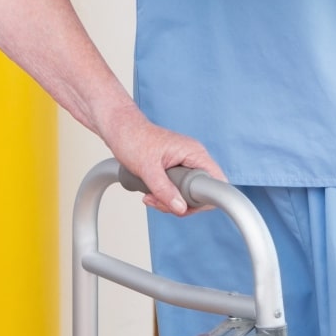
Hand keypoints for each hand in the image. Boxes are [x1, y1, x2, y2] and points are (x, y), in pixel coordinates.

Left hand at [98, 107, 223, 215]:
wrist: (118, 128)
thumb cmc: (132, 138)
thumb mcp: (147, 168)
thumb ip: (164, 189)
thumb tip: (180, 208)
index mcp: (194, 153)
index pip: (216, 182)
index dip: (204, 199)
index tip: (183, 204)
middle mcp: (193, 157)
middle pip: (201, 193)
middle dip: (180, 203)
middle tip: (160, 201)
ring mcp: (185, 163)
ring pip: (188, 194)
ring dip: (169, 201)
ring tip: (150, 197)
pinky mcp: (175, 168)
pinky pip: (178, 189)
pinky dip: (165, 195)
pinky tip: (150, 193)